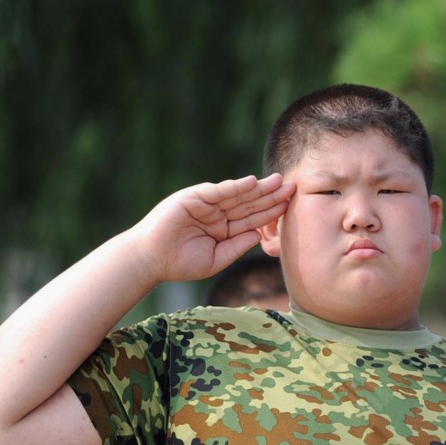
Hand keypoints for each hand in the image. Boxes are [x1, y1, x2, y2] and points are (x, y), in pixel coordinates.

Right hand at [130, 173, 293, 282]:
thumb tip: (260, 234)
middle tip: (294, 187)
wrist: (151, 260)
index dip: (272, 212)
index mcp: (225, 228)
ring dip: (258, 188)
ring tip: (279, 181)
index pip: (254, 218)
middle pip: (250, 203)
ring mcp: (206, 204)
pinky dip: (234, 186)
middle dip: (272, 196)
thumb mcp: (218, 258)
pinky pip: (218, 191)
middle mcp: (218, 213)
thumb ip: (238, 246)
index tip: (291, 205)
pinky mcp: (193, 198)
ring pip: (238, 195)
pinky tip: (252, 182)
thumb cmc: (181, 263)